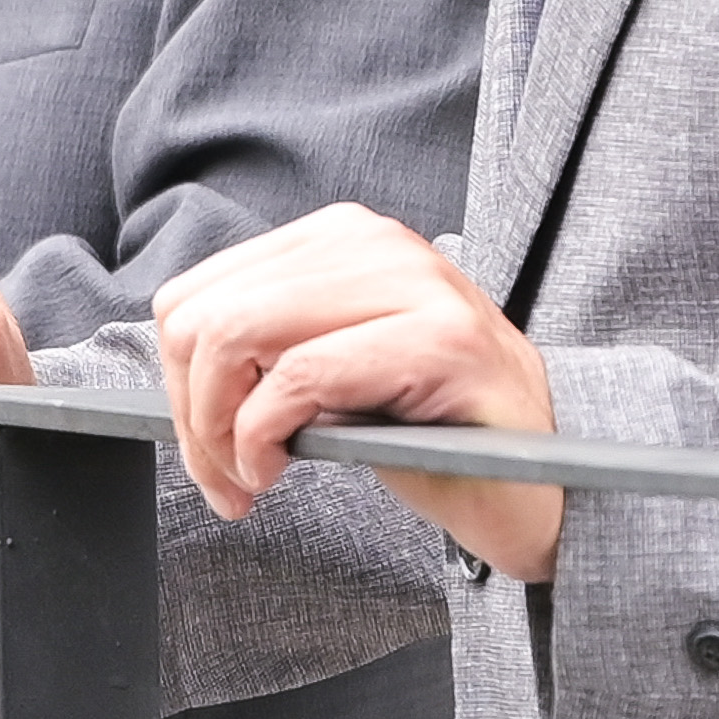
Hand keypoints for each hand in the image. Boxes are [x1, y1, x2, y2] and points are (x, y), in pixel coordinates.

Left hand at [149, 205, 557, 577]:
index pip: (196, 294)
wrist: (544, 480)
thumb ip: (263, 350)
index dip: (177, 384)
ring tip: (251, 479)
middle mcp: (374, 241)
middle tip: (225, 477)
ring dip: (218, 430)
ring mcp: (414, 283)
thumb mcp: (331, 373)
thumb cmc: (433, 432)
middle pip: (202, 316)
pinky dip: (261, 438)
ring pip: (237, 335)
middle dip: (189, 413)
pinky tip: (279, 471)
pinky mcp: (440, 340)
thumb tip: (174, 373)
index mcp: (341, 238)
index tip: (207, 448)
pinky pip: (299, 378)